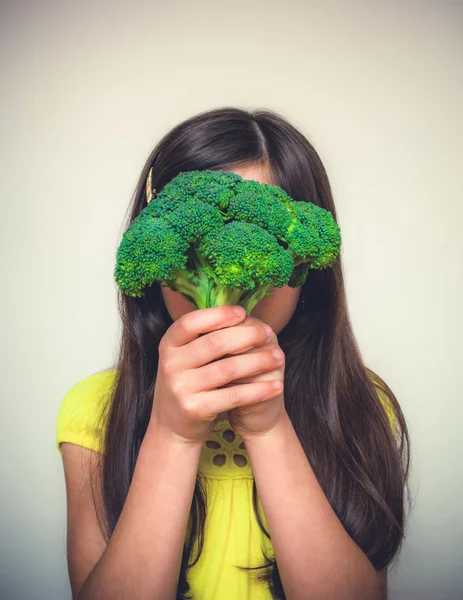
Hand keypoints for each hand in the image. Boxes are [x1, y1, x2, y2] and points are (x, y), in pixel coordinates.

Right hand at [149, 306, 283, 445]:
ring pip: (228, 369)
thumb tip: (242, 314)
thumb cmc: (188, 383)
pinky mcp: (195, 409)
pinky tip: (275, 386)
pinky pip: (234, 396)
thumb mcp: (185, 357)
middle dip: (247, 336)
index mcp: (168, 345)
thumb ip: (205, 337)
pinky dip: (258, 390)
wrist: (173, 426)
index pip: (191, 322)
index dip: (218, 315)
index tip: (243, 312)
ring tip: (278, 357)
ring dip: (258, 361)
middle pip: (215, 343)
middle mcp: (170, 364)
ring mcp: (181, 388)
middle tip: (269, 333)